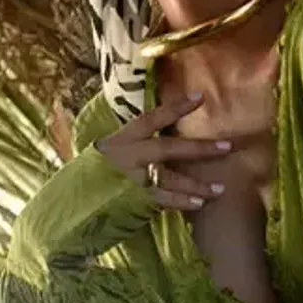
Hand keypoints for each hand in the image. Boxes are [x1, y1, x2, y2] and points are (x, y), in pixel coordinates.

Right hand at [96, 91, 228, 212]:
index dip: (175, 108)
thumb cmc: (101, 167)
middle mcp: (130, 157)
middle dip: (198, 149)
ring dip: (196, 185)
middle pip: (168, 149)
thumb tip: (170, 123)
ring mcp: (133, 180)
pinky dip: (181, 202)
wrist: (75, 198)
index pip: (152, 118)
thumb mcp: (114, 146)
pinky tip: (199, 204)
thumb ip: (140, 138)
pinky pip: (163, 201)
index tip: (200, 97)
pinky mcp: (135, 201)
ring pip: (169, 180)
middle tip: (227, 147)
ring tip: (219, 189)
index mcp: (124, 138)